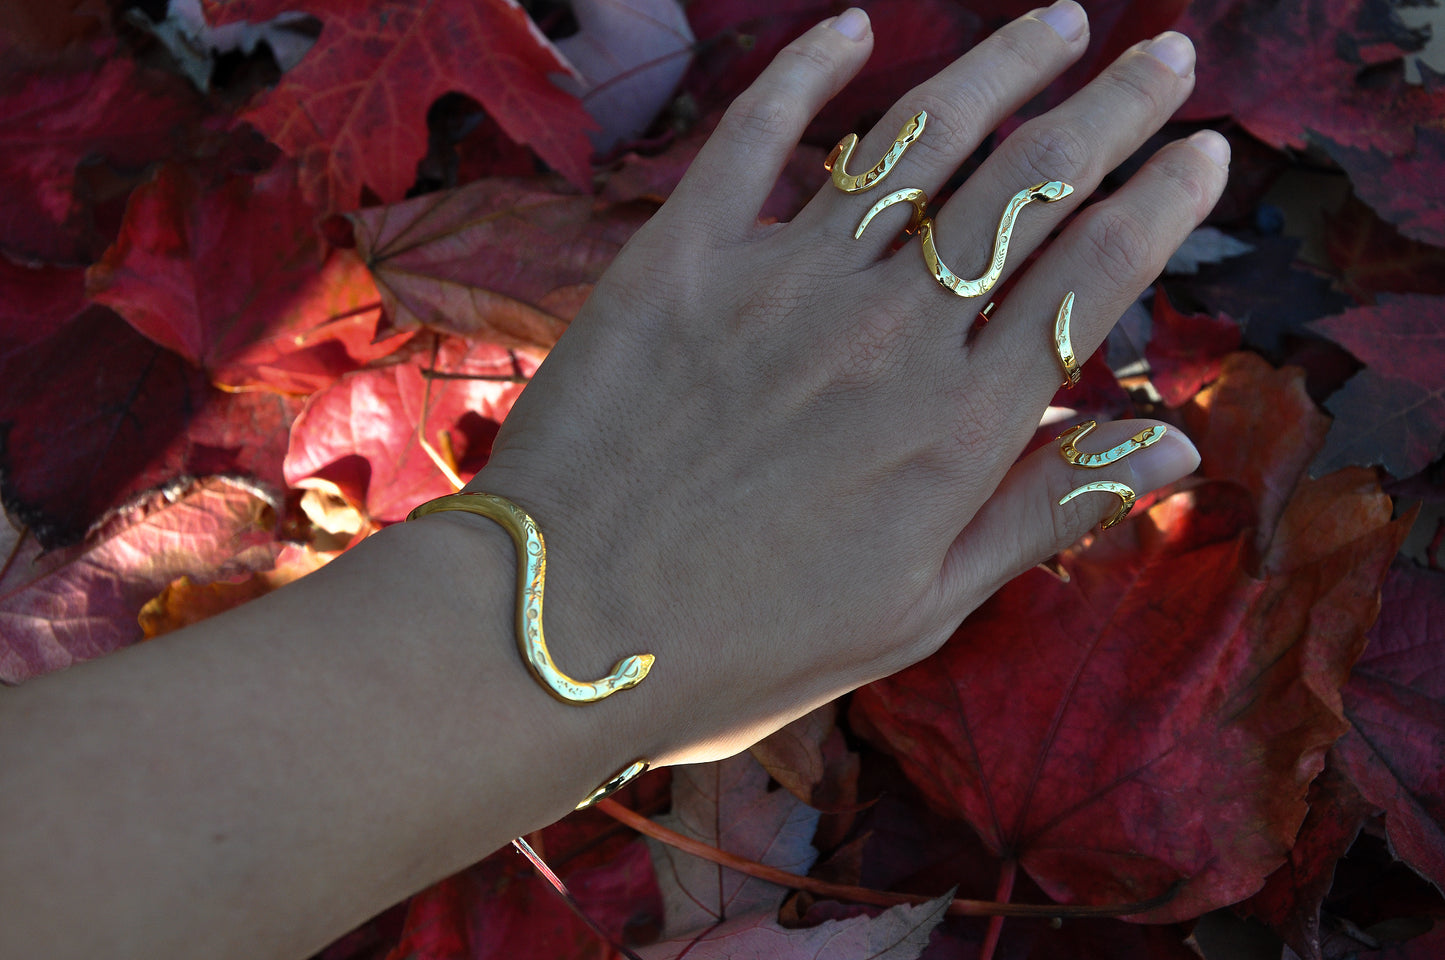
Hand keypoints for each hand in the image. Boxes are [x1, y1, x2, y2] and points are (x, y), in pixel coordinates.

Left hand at [471, 1, 1227, 764]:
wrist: (564, 629)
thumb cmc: (745, 643)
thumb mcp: (918, 610)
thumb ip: (1043, 514)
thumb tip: (1174, 444)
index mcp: (959, 424)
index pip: (1094, 277)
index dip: (1161, 203)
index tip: (1204, 151)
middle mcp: (890, 331)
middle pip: (1031, 187)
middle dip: (1113, 111)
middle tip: (1165, 57)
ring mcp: (784, 281)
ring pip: (920, 140)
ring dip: (1002, 68)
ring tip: (1062, 21)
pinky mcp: (683, 257)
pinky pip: (756, 135)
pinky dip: (808, 70)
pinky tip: (853, 26)